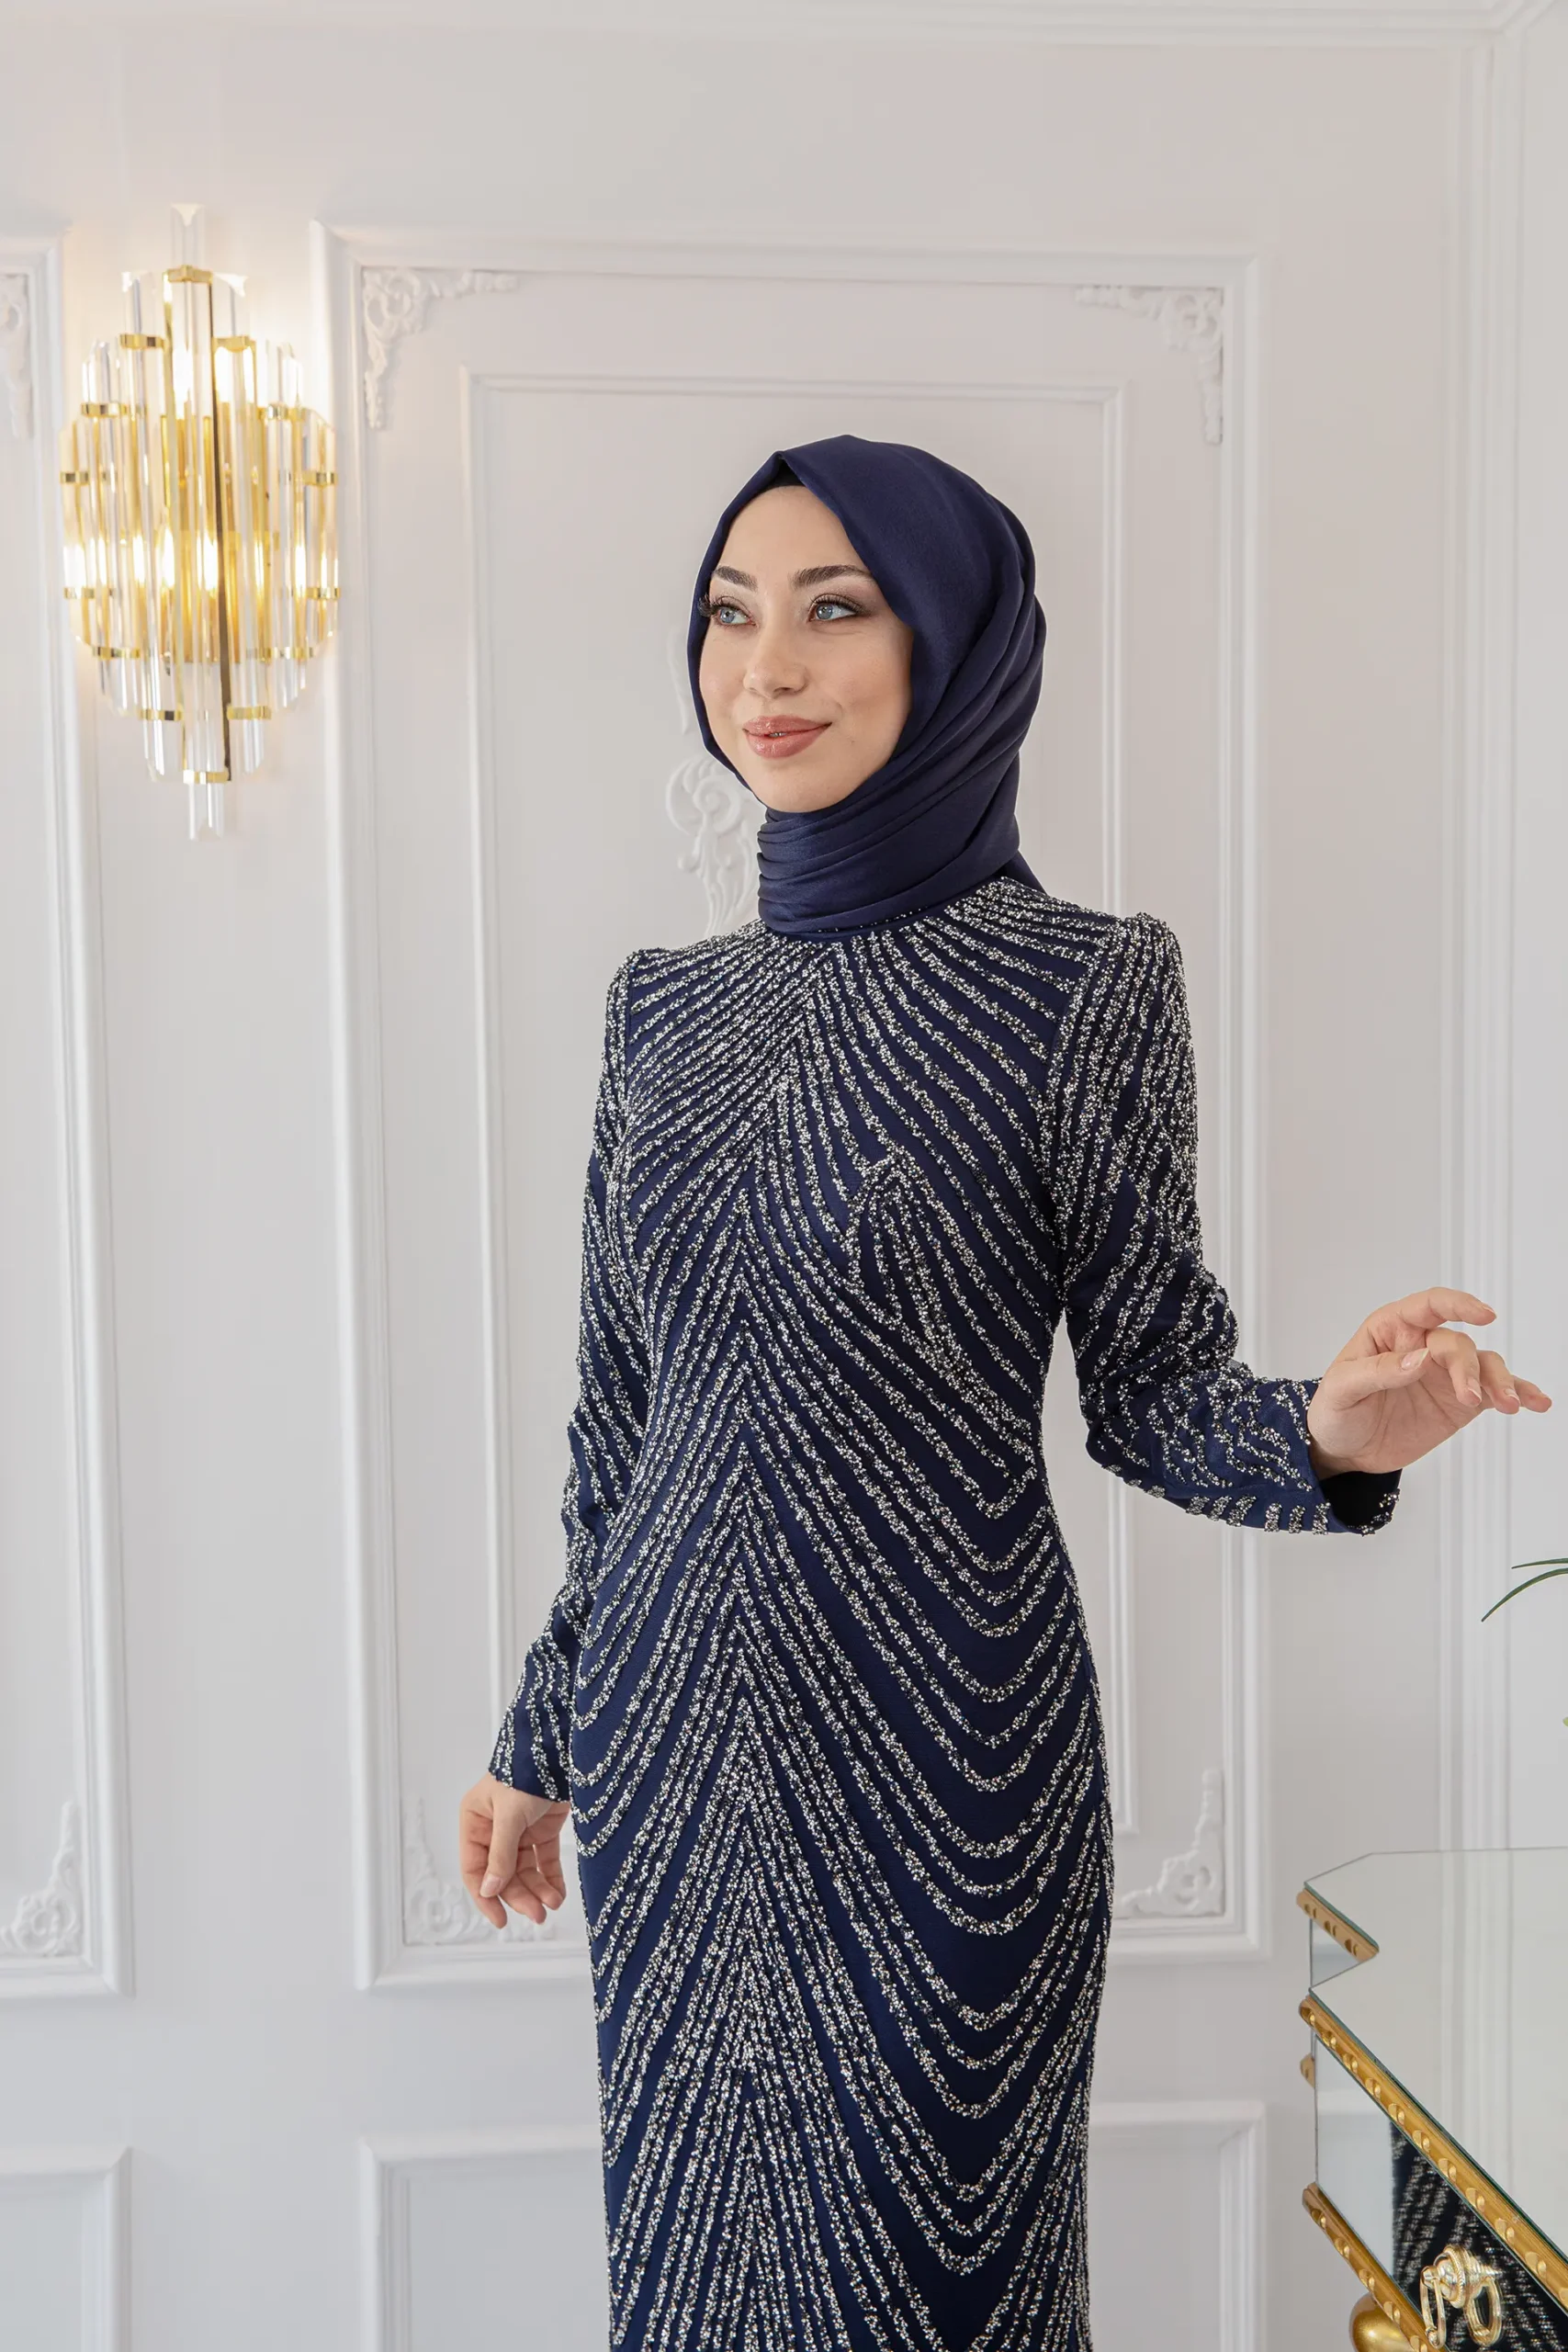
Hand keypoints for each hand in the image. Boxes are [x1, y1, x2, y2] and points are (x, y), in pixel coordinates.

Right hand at [458, 1773, 570, 1929]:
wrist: (562, 1747)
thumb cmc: (527, 1770)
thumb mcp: (510, 1815)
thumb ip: (500, 1854)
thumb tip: (489, 1890)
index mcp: (475, 1821)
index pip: (475, 1869)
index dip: (486, 1896)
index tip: (501, 1920)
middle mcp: (494, 1828)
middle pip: (503, 1875)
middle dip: (520, 1896)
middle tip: (537, 1916)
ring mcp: (520, 1830)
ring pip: (525, 1871)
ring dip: (538, 1890)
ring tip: (553, 1905)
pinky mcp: (543, 1829)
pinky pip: (544, 1861)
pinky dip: (551, 1879)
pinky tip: (558, 1893)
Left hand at [1305, 1288, 1551, 1478]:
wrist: (1344, 1449)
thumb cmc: (1335, 1409)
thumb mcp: (1342, 1389)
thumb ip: (1379, 1371)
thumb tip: (1419, 1359)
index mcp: (1391, 1331)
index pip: (1428, 1307)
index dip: (1457, 1305)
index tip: (1484, 1315)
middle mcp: (1424, 1346)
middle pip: (1458, 1344)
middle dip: (1468, 1369)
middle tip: (1470, 1397)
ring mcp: (1445, 1374)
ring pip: (1483, 1365)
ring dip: (1500, 1381)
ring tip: (1509, 1404)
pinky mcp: (1459, 1402)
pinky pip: (1494, 1392)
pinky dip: (1518, 1393)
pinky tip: (1535, 1402)